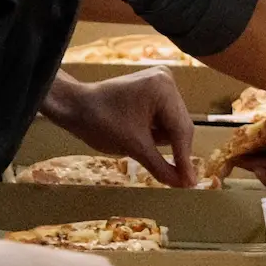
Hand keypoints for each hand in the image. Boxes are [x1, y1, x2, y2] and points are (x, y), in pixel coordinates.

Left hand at [45, 67, 197, 186]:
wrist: (74, 107)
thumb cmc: (99, 122)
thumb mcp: (133, 147)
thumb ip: (161, 166)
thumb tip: (183, 184)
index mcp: (163, 88)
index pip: (181, 130)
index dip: (185, 159)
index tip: (191, 183)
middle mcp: (166, 81)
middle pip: (181, 126)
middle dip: (177, 151)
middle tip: (182, 182)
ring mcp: (160, 84)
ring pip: (172, 124)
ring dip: (163, 141)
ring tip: (146, 150)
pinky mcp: (153, 91)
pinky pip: (163, 119)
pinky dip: (156, 134)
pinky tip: (143, 138)